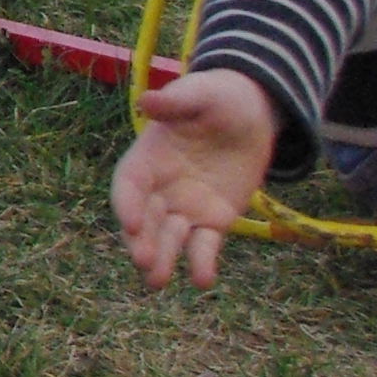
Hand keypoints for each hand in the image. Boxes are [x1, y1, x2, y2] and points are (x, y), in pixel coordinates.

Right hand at [111, 66, 280, 290]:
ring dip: (163, 260)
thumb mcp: (199, 94)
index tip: (132, 223)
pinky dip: (202, 263)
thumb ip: (175, 102)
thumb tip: (147, 101)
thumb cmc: (217, 98)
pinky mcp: (213, 220)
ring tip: (158, 282)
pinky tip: (203, 280)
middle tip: (145, 262)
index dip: (127, 204)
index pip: (129, 185)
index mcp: (147, 158)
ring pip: (169, 239)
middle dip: (142, 242)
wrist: (249, 113)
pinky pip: (204, 245)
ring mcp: (185, 208)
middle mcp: (160, 189)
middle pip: (144, 220)